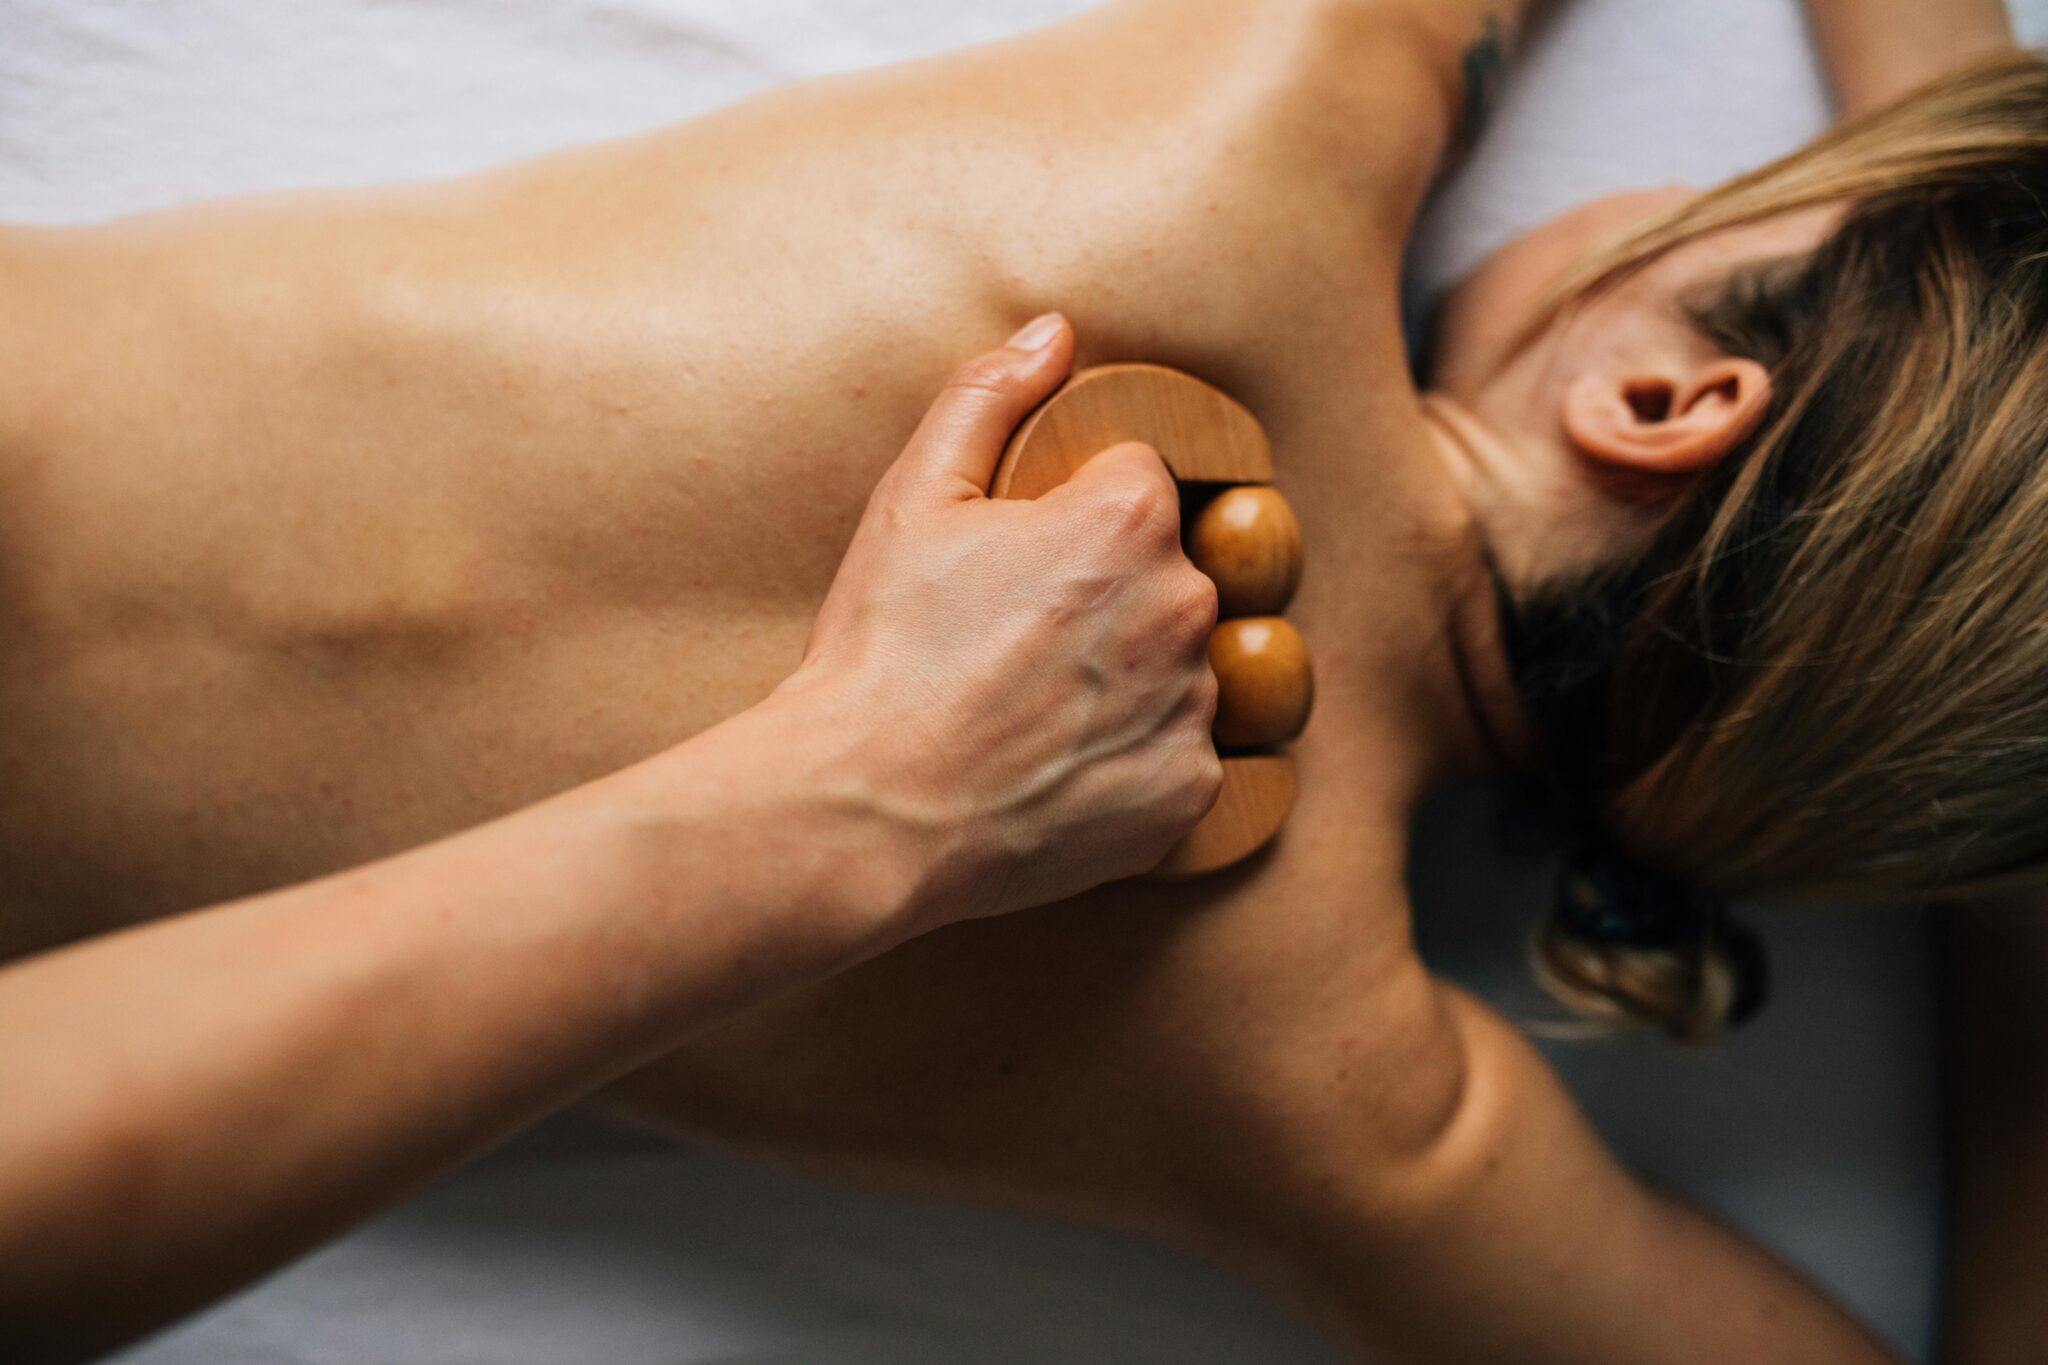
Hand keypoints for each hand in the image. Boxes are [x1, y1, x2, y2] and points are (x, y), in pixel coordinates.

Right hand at [776, 314, 1221, 930]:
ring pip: (1181, 665)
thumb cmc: (882, 650)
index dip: (1074, 516)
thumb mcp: (913, 499)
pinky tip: (1059, 767)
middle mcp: (1185, 604)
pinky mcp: (1190, 790)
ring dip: (1130, 677)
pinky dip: (1134, 759)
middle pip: (1169, 573)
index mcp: (1130, 517)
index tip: (1022, 565)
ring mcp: (1195, 705)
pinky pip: (1182, 755)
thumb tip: (1055, 332)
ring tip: (1035, 710)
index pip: (1139, 481)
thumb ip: (989, 396)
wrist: (869, 811)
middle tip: (1018, 641)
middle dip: (1110, 595)